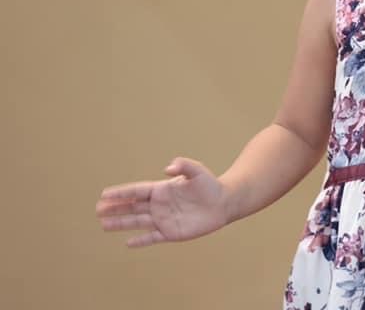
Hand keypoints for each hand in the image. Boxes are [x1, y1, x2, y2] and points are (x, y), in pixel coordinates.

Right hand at [95, 157, 228, 247]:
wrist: (223, 202)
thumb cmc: (209, 185)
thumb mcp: (197, 171)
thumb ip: (183, 166)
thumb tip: (167, 168)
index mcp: (162, 189)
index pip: (136, 191)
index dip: (121, 193)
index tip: (104, 194)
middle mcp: (159, 205)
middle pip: (132, 207)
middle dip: (115, 208)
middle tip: (97, 210)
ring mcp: (163, 219)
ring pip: (137, 222)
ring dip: (121, 224)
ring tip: (104, 224)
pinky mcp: (171, 232)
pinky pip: (152, 237)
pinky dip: (141, 241)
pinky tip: (128, 243)